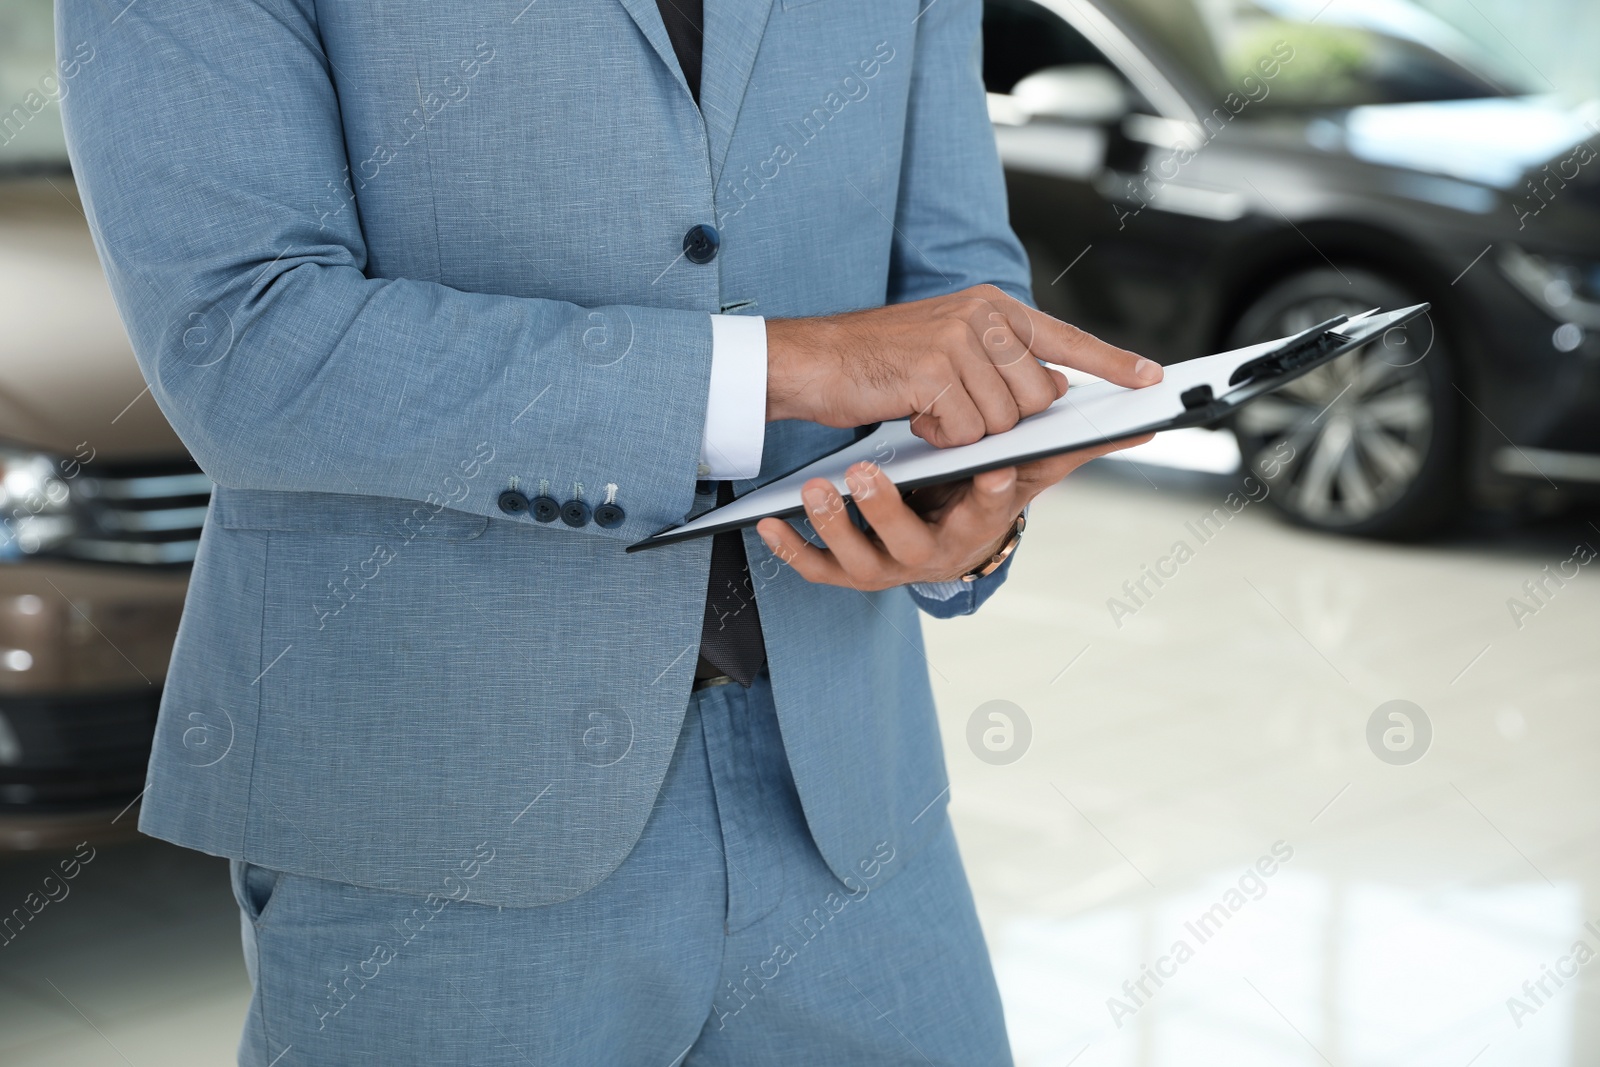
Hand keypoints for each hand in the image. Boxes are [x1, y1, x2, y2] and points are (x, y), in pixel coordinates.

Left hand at [756, 434, 1153, 588]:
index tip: (993, 469)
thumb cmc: (981, 497)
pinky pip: (816, 571)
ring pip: (860, 560)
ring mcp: (888, 568)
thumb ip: (1073, 448)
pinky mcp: (846, 574)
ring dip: (839, 525)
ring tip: (823, 486)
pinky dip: (792, 550)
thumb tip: (1147, 426)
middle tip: (867, 472)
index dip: (993, 493)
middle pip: (913, 544)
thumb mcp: (1026, 476)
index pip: (990, 511)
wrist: (939, 540)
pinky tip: (768, 525)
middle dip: (891, 510)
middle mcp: (934, 555)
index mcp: (978, 527)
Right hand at [765, 284, 1161, 447]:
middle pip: (1038, 398)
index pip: (1066, 339)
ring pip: (1004, 421)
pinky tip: (913, 414)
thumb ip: (1002, 364)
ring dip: (966, 432)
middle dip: (1003, 422)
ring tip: (927, 408)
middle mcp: (983, 315)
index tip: (1152, 378)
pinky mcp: (935, 371)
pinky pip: (967, 433)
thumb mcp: (948, 350)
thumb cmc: (878, 364)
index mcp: (992, 306)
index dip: (1112, 363)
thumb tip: (1055, 394)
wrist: (811, 360)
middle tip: (955, 409)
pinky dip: (941, 439)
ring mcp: (960, 340)